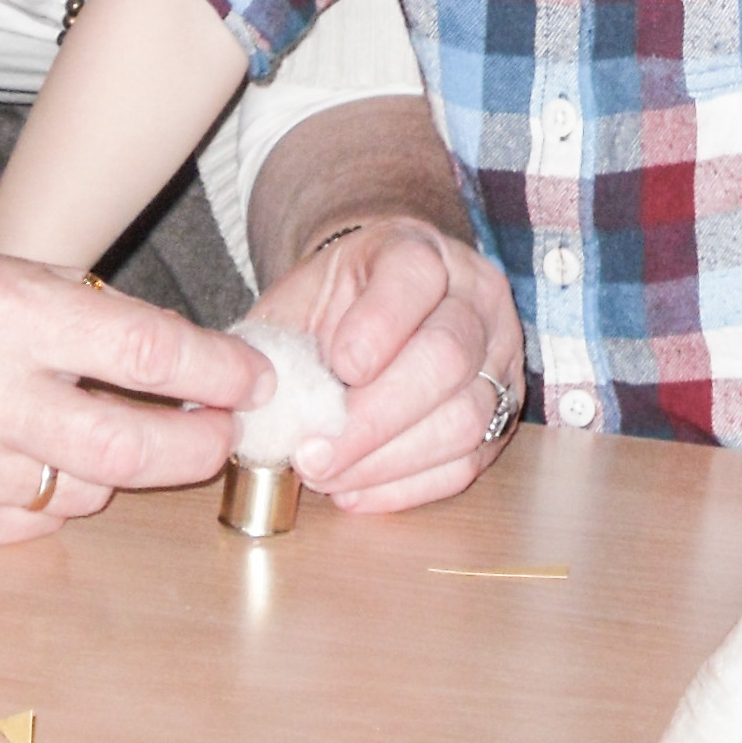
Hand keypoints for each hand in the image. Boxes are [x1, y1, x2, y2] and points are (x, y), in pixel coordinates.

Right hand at [0, 234, 265, 548]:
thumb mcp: (17, 277)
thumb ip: (106, 323)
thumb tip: (208, 373)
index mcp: (2, 312)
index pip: (146, 351)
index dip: (216, 372)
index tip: (253, 380)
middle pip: (129, 447)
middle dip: (197, 446)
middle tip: (225, 434)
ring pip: (87, 492)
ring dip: (113, 467)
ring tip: (89, 425)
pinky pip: (36, 522)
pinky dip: (52, 493)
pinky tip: (25, 454)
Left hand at [244, 214, 526, 513]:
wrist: (379, 309)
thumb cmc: (334, 309)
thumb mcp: (298, 301)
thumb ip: (273, 342)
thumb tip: (239, 402)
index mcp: (420, 251)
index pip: (415, 277)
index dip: (378, 326)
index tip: (336, 367)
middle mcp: (475, 298)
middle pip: (446, 357)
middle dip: (373, 418)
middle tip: (312, 455)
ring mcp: (500, 357)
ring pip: (465, 419)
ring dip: (387, 461)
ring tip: (325, 477)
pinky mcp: (503, 414)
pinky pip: (468, 463)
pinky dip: (407, 487)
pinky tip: (355, 491)